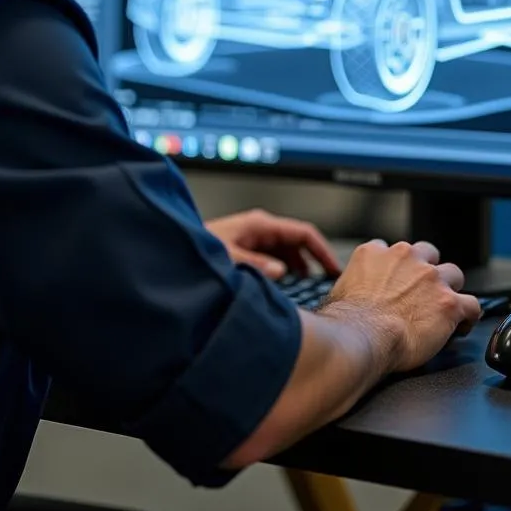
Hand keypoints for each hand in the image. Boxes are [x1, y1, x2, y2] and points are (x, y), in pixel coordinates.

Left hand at [205, 209, 341, 279]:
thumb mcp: (230, 258)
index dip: (322, 249)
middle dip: (313, 260)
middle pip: (298, 242)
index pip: (303, 232)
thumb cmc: (199, 247)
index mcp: (260, 224)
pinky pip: (275, 257)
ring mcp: (254, 238)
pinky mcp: (248, 248)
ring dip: (299, 267)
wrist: (176, 251)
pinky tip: (286, 285)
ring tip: (309, 286)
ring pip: (287, 251)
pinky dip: (285, 270)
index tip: (334, 268)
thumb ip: (257, 265)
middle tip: (327, 280)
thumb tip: (282, 271)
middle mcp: (259, 229)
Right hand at [320, 239, 481, 373]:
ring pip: (453, 274)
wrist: (362, 335)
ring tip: (444, 308)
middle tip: (423, 293)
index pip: (393, 251)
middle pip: (427, 253)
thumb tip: (351, 296)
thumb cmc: (347, 320)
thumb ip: (353, 283)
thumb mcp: (340, 289)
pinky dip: (469, 316)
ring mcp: (430, 278)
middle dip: (427, 271)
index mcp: (375, 253)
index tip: (400, 282)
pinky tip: (462, 326)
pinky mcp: (449, 303)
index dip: (399, 268)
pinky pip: (472, 305)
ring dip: (450, 289)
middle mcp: (405, 257)